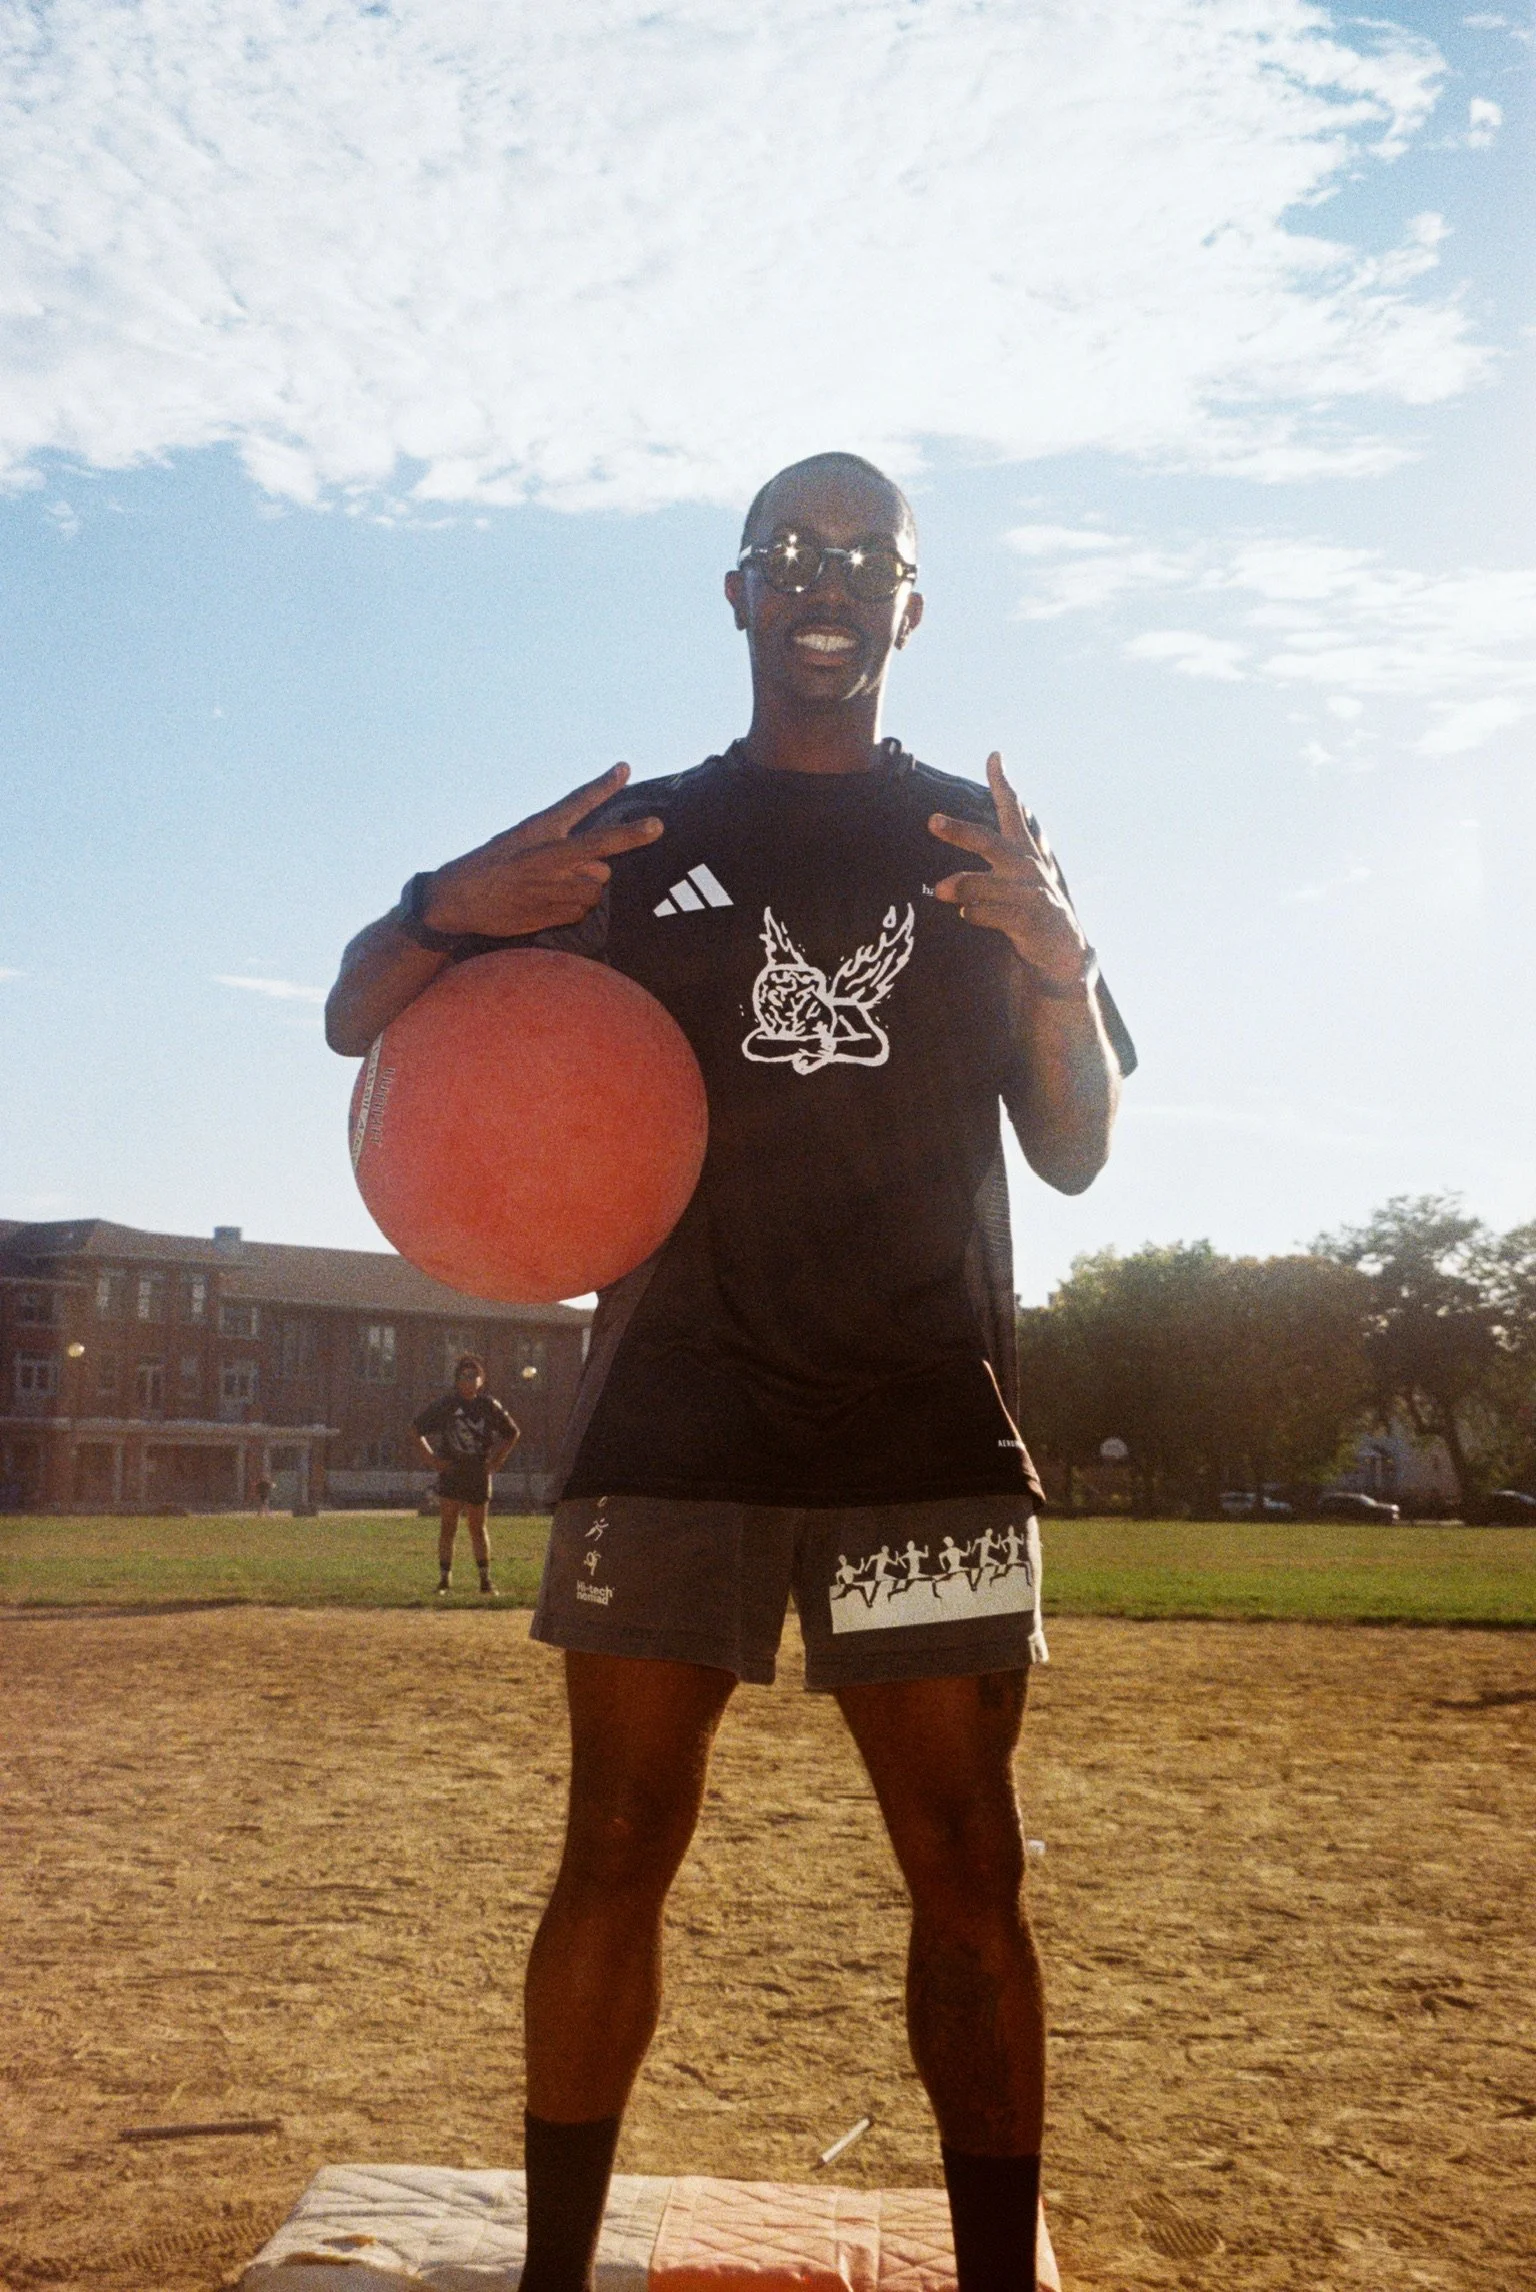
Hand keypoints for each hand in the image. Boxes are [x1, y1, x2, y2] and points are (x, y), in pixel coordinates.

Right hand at [421, 764, 661, 938]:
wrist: (457, 900)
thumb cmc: (490, 867)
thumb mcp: (518, 841)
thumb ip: (559, 846)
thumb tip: (599, 866)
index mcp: (539, 830)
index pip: (576, 802)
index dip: (603, 786)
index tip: (625, 767)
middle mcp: (549, 855)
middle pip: (603, 858)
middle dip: (594, 867)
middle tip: (563, 871)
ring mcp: (552, 885)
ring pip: (597, 887)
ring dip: (585, 889)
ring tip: (553, 889)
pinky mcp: (551, 912)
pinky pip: (583, 910)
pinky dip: (574, 909)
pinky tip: (547, 904)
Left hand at [930, 753, 1088, 989]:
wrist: (1063, 951)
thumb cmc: (1029, 912)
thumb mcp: (1012, 884)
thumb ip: (986, 872)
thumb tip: (944, 877)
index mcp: (1023, 854)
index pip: (1014, 813)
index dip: (1003, 784)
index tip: (995, 756)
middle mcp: (1027, 868)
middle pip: (990, 843)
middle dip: (961, 831)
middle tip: (933, 821)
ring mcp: (1031, 893)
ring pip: (991, 882)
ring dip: (965, 884)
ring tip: (939, 890)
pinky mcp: (1033, 919)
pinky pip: (1001, 914)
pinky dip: (980, 913)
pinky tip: (965, 914)